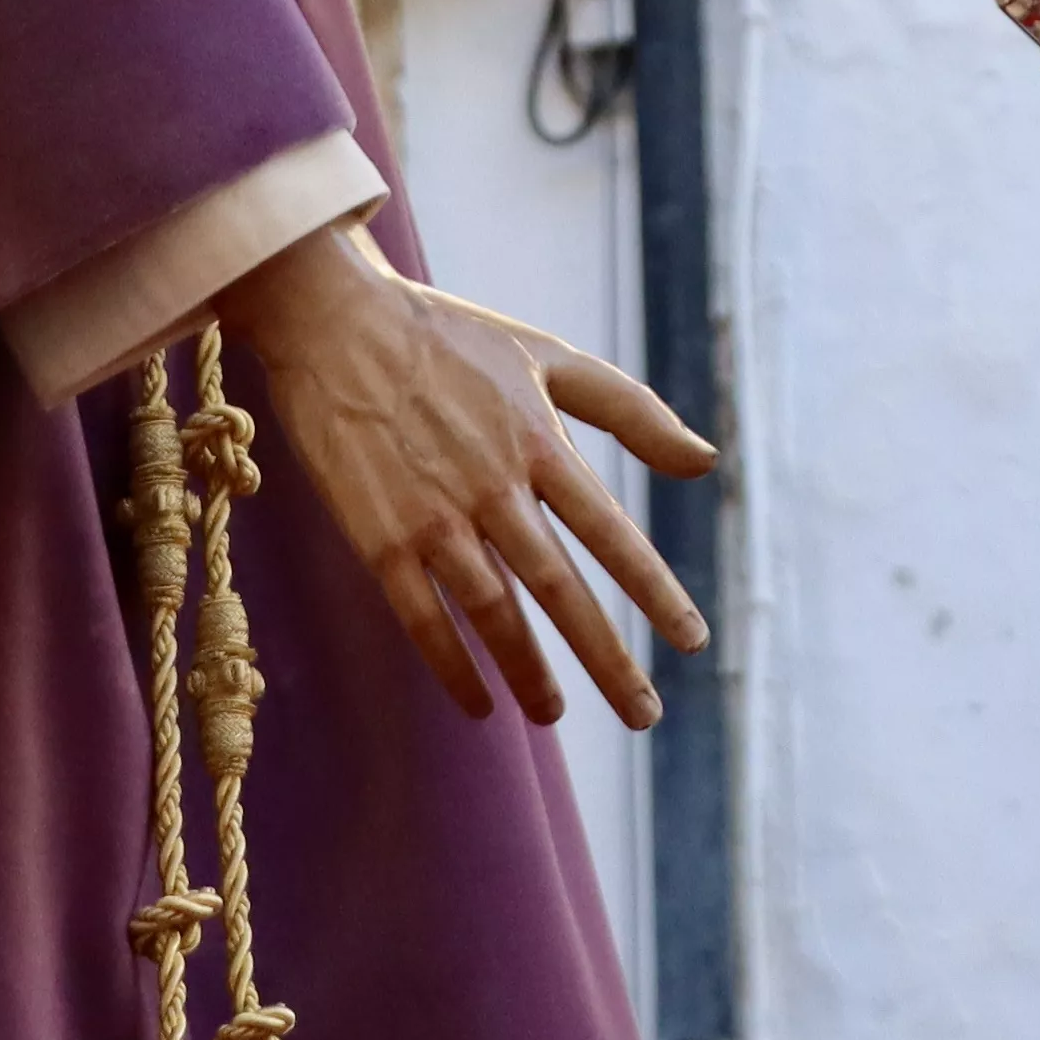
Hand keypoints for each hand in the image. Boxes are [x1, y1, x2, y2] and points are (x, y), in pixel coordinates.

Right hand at [212, 220, 715, 726]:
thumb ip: (629, 408)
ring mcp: (432, 515)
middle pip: (559, 588)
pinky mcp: (378, 537)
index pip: (610, 530)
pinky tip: (477, 703)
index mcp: (537, 440)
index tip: (692, 641)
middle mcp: (491, 485)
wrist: (333, 324)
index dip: (654, 590)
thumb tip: (707, 460)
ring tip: (555, 714)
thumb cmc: (449, 338)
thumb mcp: (546, 356)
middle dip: (607, 658)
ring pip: (492, 614)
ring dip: (528, 673)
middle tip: (645, 716)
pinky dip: (451, 666)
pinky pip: (421, 618)